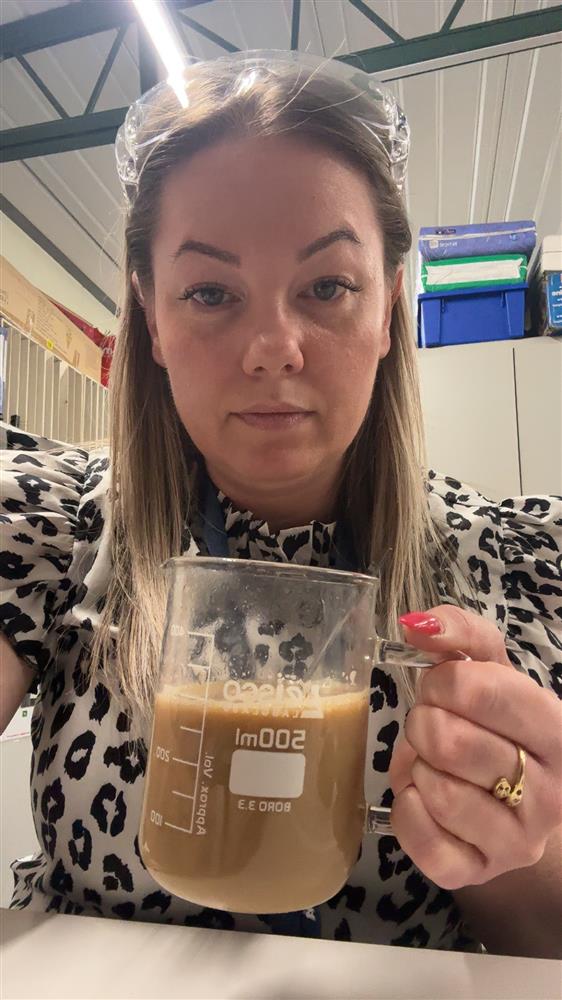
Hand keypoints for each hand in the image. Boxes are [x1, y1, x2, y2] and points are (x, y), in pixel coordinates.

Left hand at [389, 605, 561, 889]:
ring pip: (437, 791)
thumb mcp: (490, 669)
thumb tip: (416, 625)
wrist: (508, 798)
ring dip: (417, 766)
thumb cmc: (496, 723)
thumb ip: (459, 635)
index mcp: (558, 731)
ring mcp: (519, 841)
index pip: (479, 691)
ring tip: (434, 763)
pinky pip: (422, 840)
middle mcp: (551, 792)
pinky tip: (423, 796)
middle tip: (433, 725)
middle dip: (423, 723)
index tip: (442, 687)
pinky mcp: (478, 873)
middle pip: (449, 741)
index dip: (442, 682)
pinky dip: (407, 809)